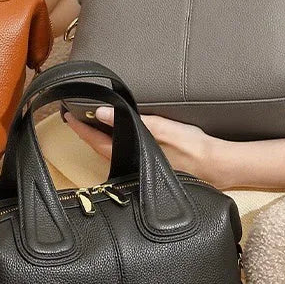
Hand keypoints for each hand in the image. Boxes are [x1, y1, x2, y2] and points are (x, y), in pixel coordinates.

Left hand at [63, 105, 223, 186]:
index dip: (81, 129)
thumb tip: (102, 113)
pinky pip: (124, 155)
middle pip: (100, 149)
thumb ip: (132, 121)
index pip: (96, 142)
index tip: (68, 117)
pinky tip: (117, 139)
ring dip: (99, 139)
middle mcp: (130, 167)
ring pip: (112, 153)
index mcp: (130, 157)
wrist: (217, 166)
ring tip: (90, 125)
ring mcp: (139, 170)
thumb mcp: (161, 128)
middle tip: (75, 118)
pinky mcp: (149, 169)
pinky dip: (115, 145)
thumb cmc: (191, 147)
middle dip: (87, 134)